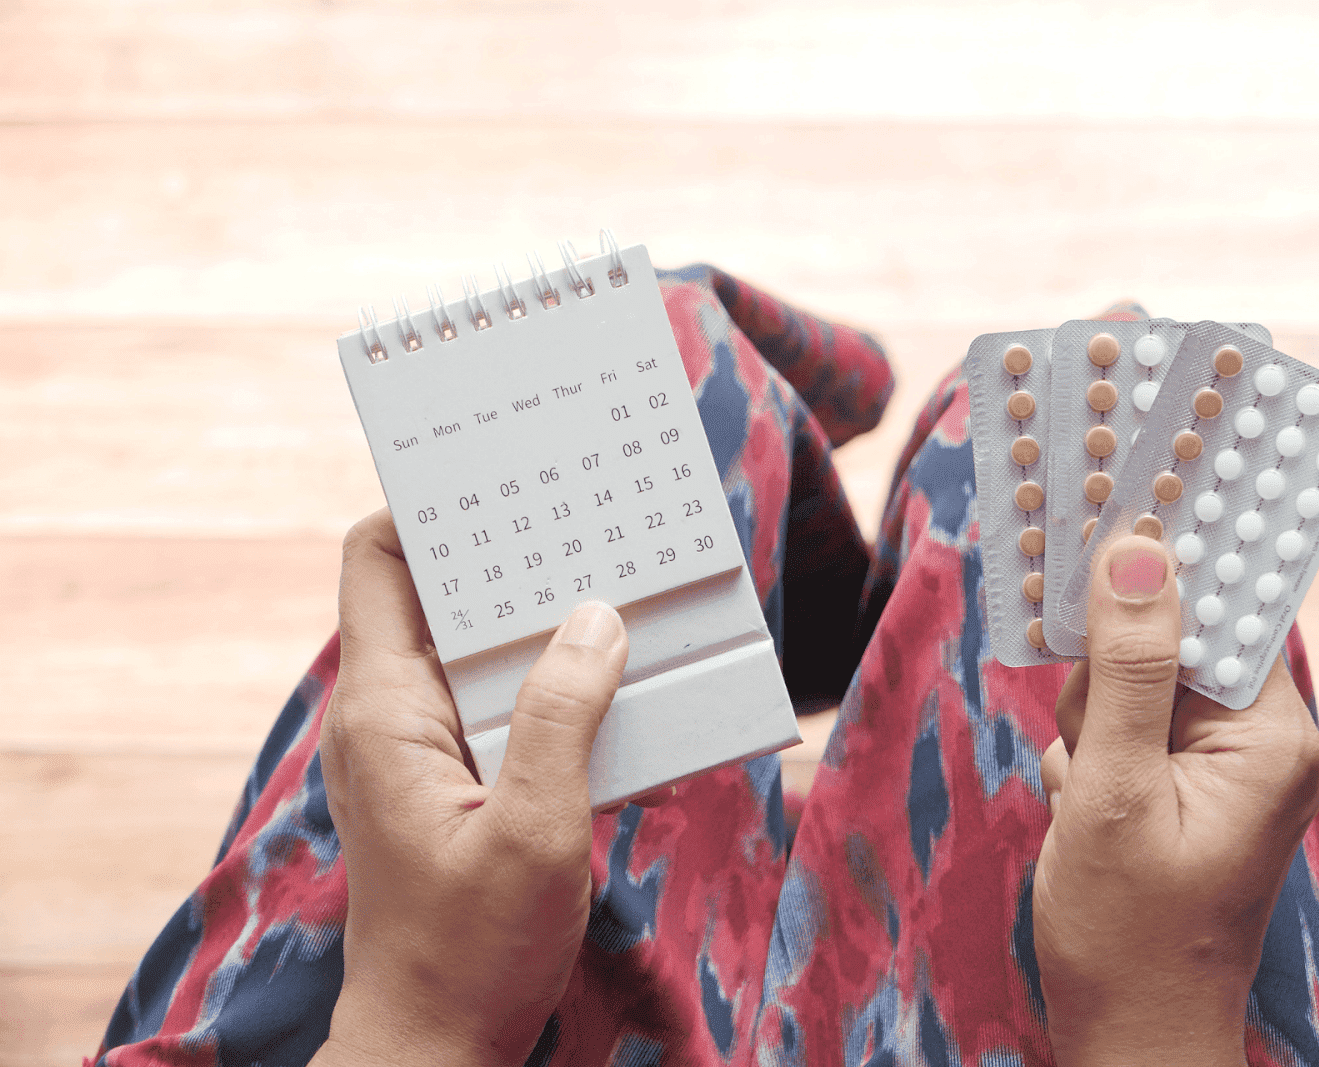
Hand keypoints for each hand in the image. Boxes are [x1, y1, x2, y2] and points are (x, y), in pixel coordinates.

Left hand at [311, 510, 633, 1066]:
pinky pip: (503, 702)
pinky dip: (554, 683)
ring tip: (620, 592)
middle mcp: (392, 714)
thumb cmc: (473, 951)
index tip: (500, 476)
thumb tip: (597, 617)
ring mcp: (422, 748)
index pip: (375, 561)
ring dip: (545, 623)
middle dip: (512, 555)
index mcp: (385, 708)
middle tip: (589, 518)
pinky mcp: (456, 780)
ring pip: (479, 649)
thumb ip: (564, 717)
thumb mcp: (537, 831)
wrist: (436, 1044)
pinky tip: (619, 690)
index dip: (426, 506)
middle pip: (438, 593)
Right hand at [1032, 536, 1318, 1066]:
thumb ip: (1127, 668)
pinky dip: (1090, 753)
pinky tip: (1087, 809)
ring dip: (1089, 725)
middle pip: (1168, 637)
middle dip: (1107, 681)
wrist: (1128, 1032)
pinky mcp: (1184, 783)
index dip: (1164, 565)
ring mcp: (1221, 764)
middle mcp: (1261, 740)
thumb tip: (1138, 549)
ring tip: (1088, 798)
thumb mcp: (1115, 792)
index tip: (1108, 517)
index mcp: (1273, 736)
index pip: (1226, 605)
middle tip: (1093, 749)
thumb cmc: (1128, 934)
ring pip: (1131, 680)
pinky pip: (1124, 723)